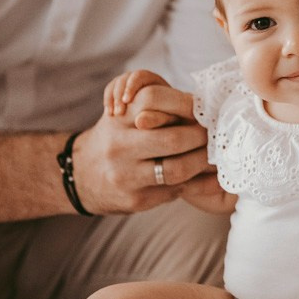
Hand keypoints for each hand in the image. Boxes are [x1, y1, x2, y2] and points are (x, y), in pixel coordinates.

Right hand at [72, 81, 210, 214]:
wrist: (81, 175)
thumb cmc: (115, 138)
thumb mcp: (124, 114)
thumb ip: (154, 106)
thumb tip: (201, 105)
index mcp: (119, 118)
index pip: (155, 99)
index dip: (187, 104)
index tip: (206, 109)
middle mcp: (119, 145)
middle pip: (173, 138)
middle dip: (202, 137)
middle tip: (217, 134)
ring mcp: (126, 175)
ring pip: (177, 169)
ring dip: (203, 162)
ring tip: (216, 155)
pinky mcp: (135, 200)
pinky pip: (175, 191)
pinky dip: (199, 184)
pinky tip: (214, 179)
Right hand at [103, 69, 169, 118]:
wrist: (160, 128)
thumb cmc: (169, 122)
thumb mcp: (166, 120)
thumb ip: (155, 118)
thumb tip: (139, 121)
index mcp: (155, 80)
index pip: (139, 75)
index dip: (131, 86)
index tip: (126, 101)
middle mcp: (141, 80)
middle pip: (125, 78)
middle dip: (119, 94)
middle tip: (119, 113)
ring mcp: (130, 86)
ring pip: (116, 84)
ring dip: (112, 98)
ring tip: (113, 115)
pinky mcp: (121, 94)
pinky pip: (110, 91)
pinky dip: (108, 101)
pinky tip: (109, 114)